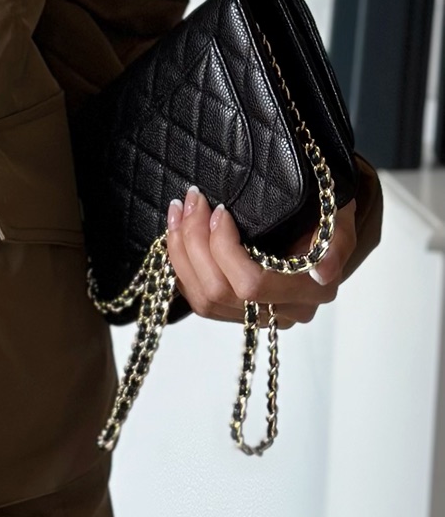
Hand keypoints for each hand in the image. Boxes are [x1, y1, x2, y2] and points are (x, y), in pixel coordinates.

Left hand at [165, 185, 357, 327]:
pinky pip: (198, 300)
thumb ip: (337, 244)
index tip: (219, 209)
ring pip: (204, 299)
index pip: (253, 284)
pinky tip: (177, 235)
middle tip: (191, 200)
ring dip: (180, 252)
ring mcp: (258, 316)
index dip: (225, 249)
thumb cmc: (327, 215)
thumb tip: (322, 273)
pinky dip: (181, 266)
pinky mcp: (236, 313)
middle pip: (220, 292)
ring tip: (178, 211)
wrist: (320, 224)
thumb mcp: (340, 218)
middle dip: (194, 242)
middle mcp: (285, 312)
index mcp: (311, 291)